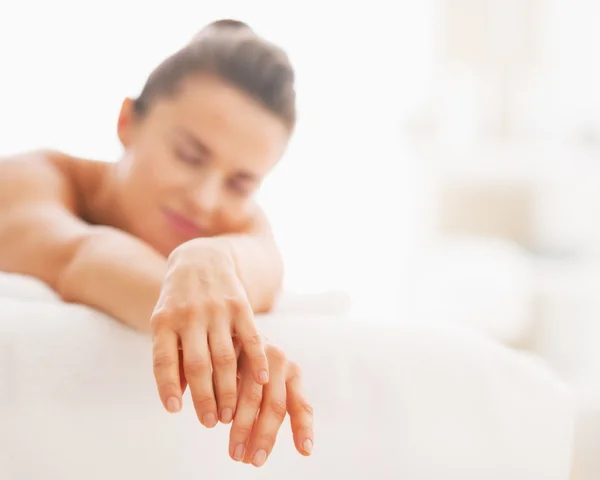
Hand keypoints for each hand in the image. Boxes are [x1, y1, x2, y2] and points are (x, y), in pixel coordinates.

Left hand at [150, 239, 267, 426]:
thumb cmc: (178, 301)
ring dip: (228, 389)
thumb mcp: (164, 323)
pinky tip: (262, 380)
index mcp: (164, 322)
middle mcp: (189, 316)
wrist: (200, 259)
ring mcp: (216, 310)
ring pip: (224, 356)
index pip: (163, 359)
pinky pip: (250, 337)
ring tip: (230, 415)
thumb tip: (177, 399)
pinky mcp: (240, 305)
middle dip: (204, 397)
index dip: (168, 386)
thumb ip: (170, 358)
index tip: (175, 411)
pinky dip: (257, 359)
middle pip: (197, 364)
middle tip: (210, 422)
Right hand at [230, 339, 314, 466]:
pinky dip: (223, 403)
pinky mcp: (233, 344)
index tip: (305, 451)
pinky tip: (216, 420)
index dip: (303, 428)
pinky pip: (228, 380)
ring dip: (242, 426)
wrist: (235, 327)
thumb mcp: (271, 385)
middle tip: (253, 462)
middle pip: (274, 404)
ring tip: (234, 451)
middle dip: (264, 436)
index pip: (301, 404)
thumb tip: (305, 449)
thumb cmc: (256, 365)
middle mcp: (278, 359)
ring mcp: (255, 351)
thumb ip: (279, 409)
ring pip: (250, 395)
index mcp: (292, 372)